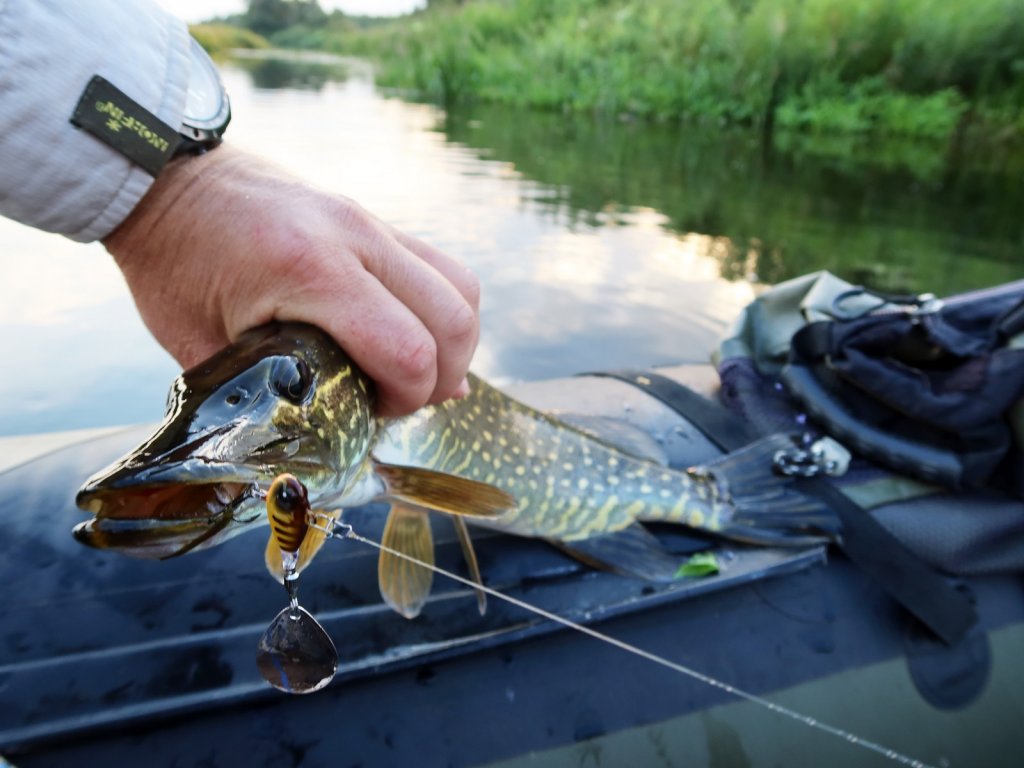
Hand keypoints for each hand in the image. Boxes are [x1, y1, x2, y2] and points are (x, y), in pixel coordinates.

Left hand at [103, 144, 478, 416]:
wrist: (164, 178)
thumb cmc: (174, 264)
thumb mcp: (204, 343)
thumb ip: (270, 389)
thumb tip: (338, 421)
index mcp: (309, 269)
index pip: (406, 350)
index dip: (406, 400)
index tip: (372, 415)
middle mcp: (354, 236)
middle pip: (453, 318)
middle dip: (442, 376)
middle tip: (398, 401)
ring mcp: (370, 220)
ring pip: (462, 287)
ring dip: (455, 341)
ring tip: (417, 372)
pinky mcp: (375, 217)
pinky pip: (442, 266)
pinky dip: (442, 310)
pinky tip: (413, 336)